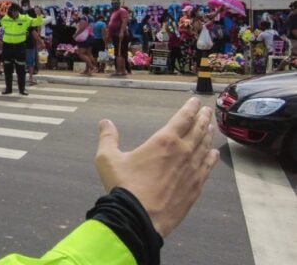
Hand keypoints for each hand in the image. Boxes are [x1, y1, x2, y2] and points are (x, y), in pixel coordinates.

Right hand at [94, 97, 218, 236]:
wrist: (139, 218)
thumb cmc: (123, 187)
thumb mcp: (107, 159)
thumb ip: (107, 138)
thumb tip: (105, 122)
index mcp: (164, 141)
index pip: (182, 119)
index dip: (189, 108)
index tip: (195, 101)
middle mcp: (183, 152)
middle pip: (198, 130)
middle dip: (203, 118)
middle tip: (207, 110)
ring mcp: (192, 171)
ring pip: (205, 147)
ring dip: (208, 135)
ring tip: (211, 127)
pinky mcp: (195, 188)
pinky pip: (207, 168)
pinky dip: (211, 158)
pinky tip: (214, 154)